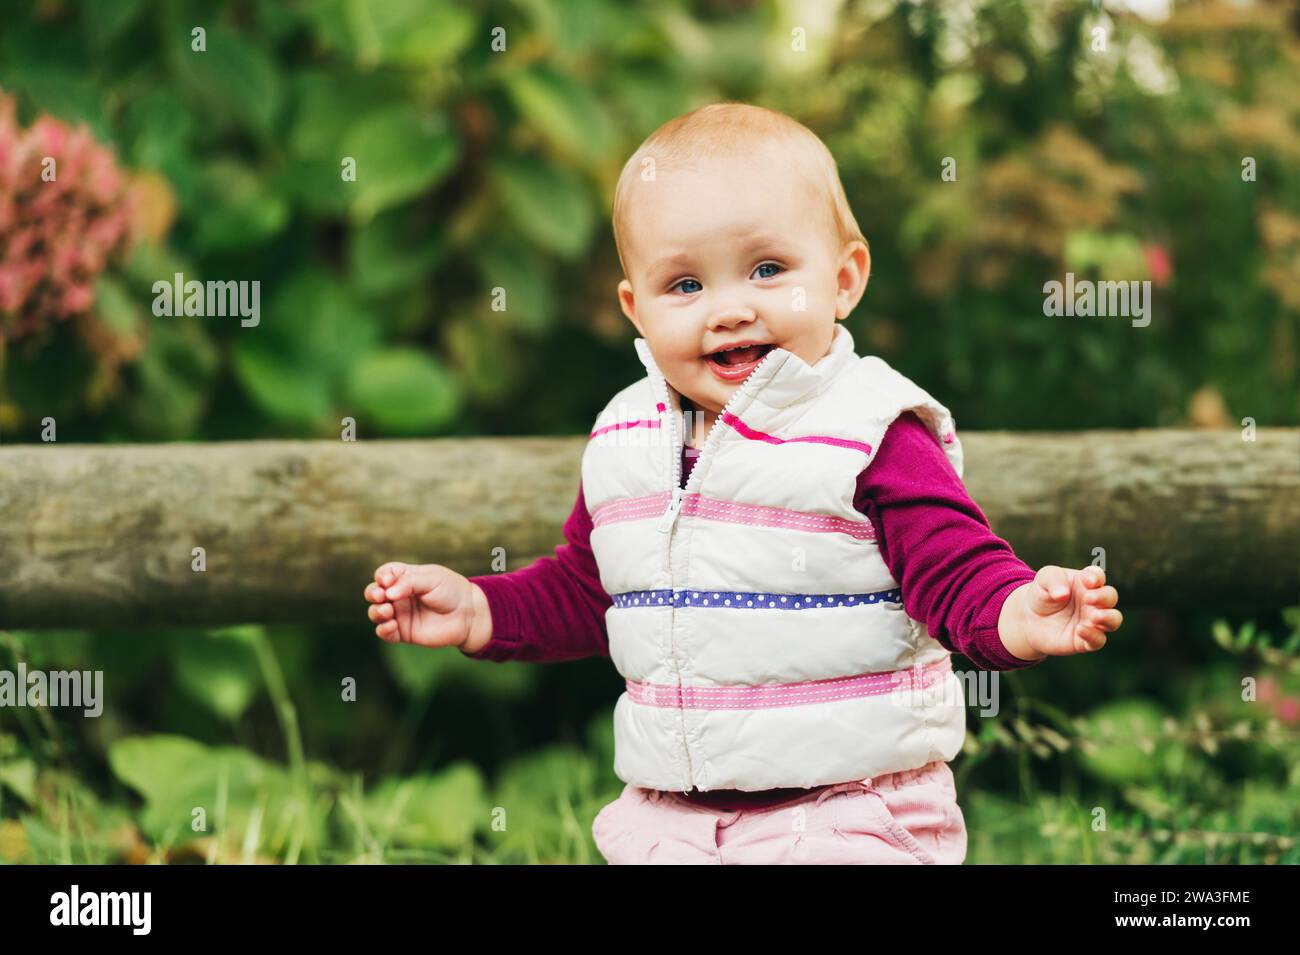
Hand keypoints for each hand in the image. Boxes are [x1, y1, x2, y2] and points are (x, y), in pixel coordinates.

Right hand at [363, 562, 490, 650]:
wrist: (468, 614)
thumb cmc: (451, 591)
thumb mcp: (432, 579)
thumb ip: (409, 583)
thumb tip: (388, 593)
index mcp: (405, 577)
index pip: (384, 574)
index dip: (381, 576)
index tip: (388, 580)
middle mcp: (399, 595)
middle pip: (373, 592)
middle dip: (372, 593)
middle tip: (382, 596)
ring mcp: (400, 614)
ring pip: (376, 613)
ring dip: (376, 611)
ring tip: (388, 610)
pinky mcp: (404, 632)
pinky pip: (385, 632)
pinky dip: (383, 629)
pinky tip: (391, 625)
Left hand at [1001, 565, 1122, 659]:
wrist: (1029, 620)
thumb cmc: (1042, 594)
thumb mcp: (1044, 579)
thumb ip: (1054, 580)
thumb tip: (1063, 594)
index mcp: (1086, 582)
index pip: (1098, 576)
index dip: (1096, 577)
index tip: (1088, 581)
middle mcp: (1094, 601)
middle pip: (1110, 596)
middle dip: (1103, 597)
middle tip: (1088, 598)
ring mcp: (1092, 621)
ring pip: (1113, 620)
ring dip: (1108, 617)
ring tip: (1094, 616)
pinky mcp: (1086, 640)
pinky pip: (1098, 640)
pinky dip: (1093, 636)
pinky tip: (1080, 630)